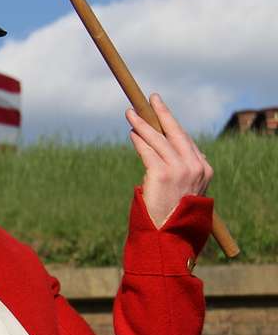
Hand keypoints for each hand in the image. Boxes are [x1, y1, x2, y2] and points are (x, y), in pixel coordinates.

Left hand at [126, 94, 212, 228]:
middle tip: (152, 99)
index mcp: (204, 170)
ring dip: (143, 124)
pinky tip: (131, 133)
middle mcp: (195, 167)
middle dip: (163, 113)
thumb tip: (160, 152)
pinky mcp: (162, 174)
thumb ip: (179, 171)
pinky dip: (138, 140)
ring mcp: (180, 170)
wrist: (170, 236)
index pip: (186, 141)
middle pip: (176, 132)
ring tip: (130, 114)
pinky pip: (147, 151)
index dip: (172, 126)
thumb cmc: (174, 216)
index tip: (162, 114)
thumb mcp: (183, 190)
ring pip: (158, 140)